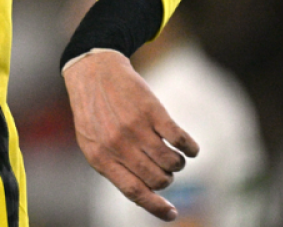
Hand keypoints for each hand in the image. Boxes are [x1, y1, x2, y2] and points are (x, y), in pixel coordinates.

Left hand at [63, 50, 198, 221]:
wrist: (92, 71)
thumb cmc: (93, 111)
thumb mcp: (92, 143)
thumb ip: (113, 167)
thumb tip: (145, 195)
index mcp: (101, 157)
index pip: (134, 192)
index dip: (156, 206)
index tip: (172, 213)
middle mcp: (117, 145)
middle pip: (157, 179)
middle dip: (166, 178)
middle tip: (163, 167)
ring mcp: (135, 127)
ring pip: (171, 162)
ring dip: (177, 163)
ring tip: (173, 155)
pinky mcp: (151, 110)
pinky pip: (180, 139)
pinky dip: (190, 148)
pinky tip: (189, 148)